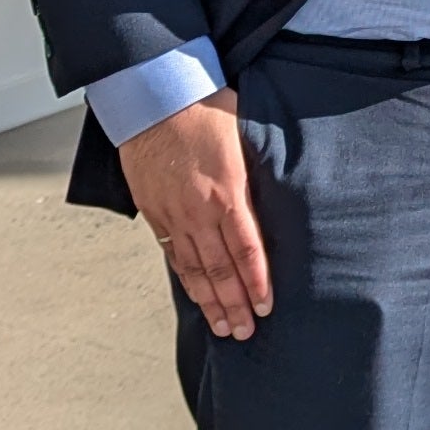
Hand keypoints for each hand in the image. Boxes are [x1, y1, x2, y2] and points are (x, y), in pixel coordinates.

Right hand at [116, 92, 272, 341]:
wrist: (152, 97)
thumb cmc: (204, 108)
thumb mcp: (244, 135)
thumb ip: (258, 173)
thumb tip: (276, 198)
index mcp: (226, 191)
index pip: (246, 249)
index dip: (257, 281)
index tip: (266, 305)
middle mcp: (198, 210)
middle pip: (220, 268)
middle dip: (235, 304)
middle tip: (246, 331)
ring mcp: (173, 214)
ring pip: (194, 268)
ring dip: (210, 301)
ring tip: (224, 327)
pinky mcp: (154, 211)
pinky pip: (172, 254)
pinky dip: (186, 279)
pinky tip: (196, 296)